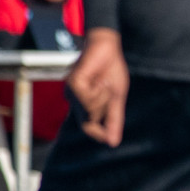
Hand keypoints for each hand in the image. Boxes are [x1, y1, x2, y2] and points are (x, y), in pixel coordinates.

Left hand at [69, 28, 128, 145]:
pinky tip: (99, 79)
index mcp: (84, 103)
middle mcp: (75, 99)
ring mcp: (72, 91)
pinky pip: (88, 98)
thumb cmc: (111, 69)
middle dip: (105, 107)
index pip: (87, 126)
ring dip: (103, 97)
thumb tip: (114, 143)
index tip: (109, 140)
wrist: (108, 47)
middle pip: (90, 120)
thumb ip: (114, 120)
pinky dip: (98, 90)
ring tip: (104, 81)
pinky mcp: (73, 83)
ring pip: (90, 109)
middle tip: (108, 88)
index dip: (98, 134)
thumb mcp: (117, 97)